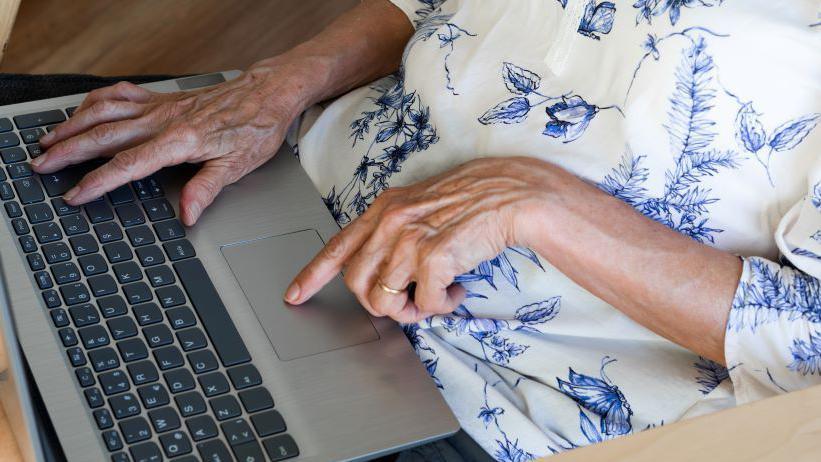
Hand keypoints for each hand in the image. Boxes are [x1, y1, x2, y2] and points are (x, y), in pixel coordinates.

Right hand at [33, 58, 313, 224]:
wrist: (267, 92)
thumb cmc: (256, 127)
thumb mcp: (238, 166)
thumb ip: (207, 189)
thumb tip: (187, 215)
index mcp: (179, 141)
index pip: (128, 166)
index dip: (97, 182)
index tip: (74, 194)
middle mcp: (164, 120)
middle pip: (104, 137)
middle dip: (68, 152)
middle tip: (41, 166)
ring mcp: (161, 106)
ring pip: (105, 112)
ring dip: (73, 125)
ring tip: (48, 139)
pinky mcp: (163, 98)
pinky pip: (121, 94)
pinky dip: (96, 101)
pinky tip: (84, 110)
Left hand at [285, 157, 561, 322]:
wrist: (509, 193)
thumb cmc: (471, 199)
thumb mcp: (419, 206)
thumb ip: (394, 232)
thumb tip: (383, 274)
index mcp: (383, 210)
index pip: (337, 246)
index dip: (312, 275)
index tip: (294, 295)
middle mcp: (390, 223)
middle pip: (357, 284)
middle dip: (379, 303)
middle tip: (407, 301)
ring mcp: (409, 240)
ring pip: (385, 301)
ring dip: (412, 310)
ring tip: (435, 297)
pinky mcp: (433, 258)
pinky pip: (425, 305)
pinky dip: (442, 306)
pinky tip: (457, 290)